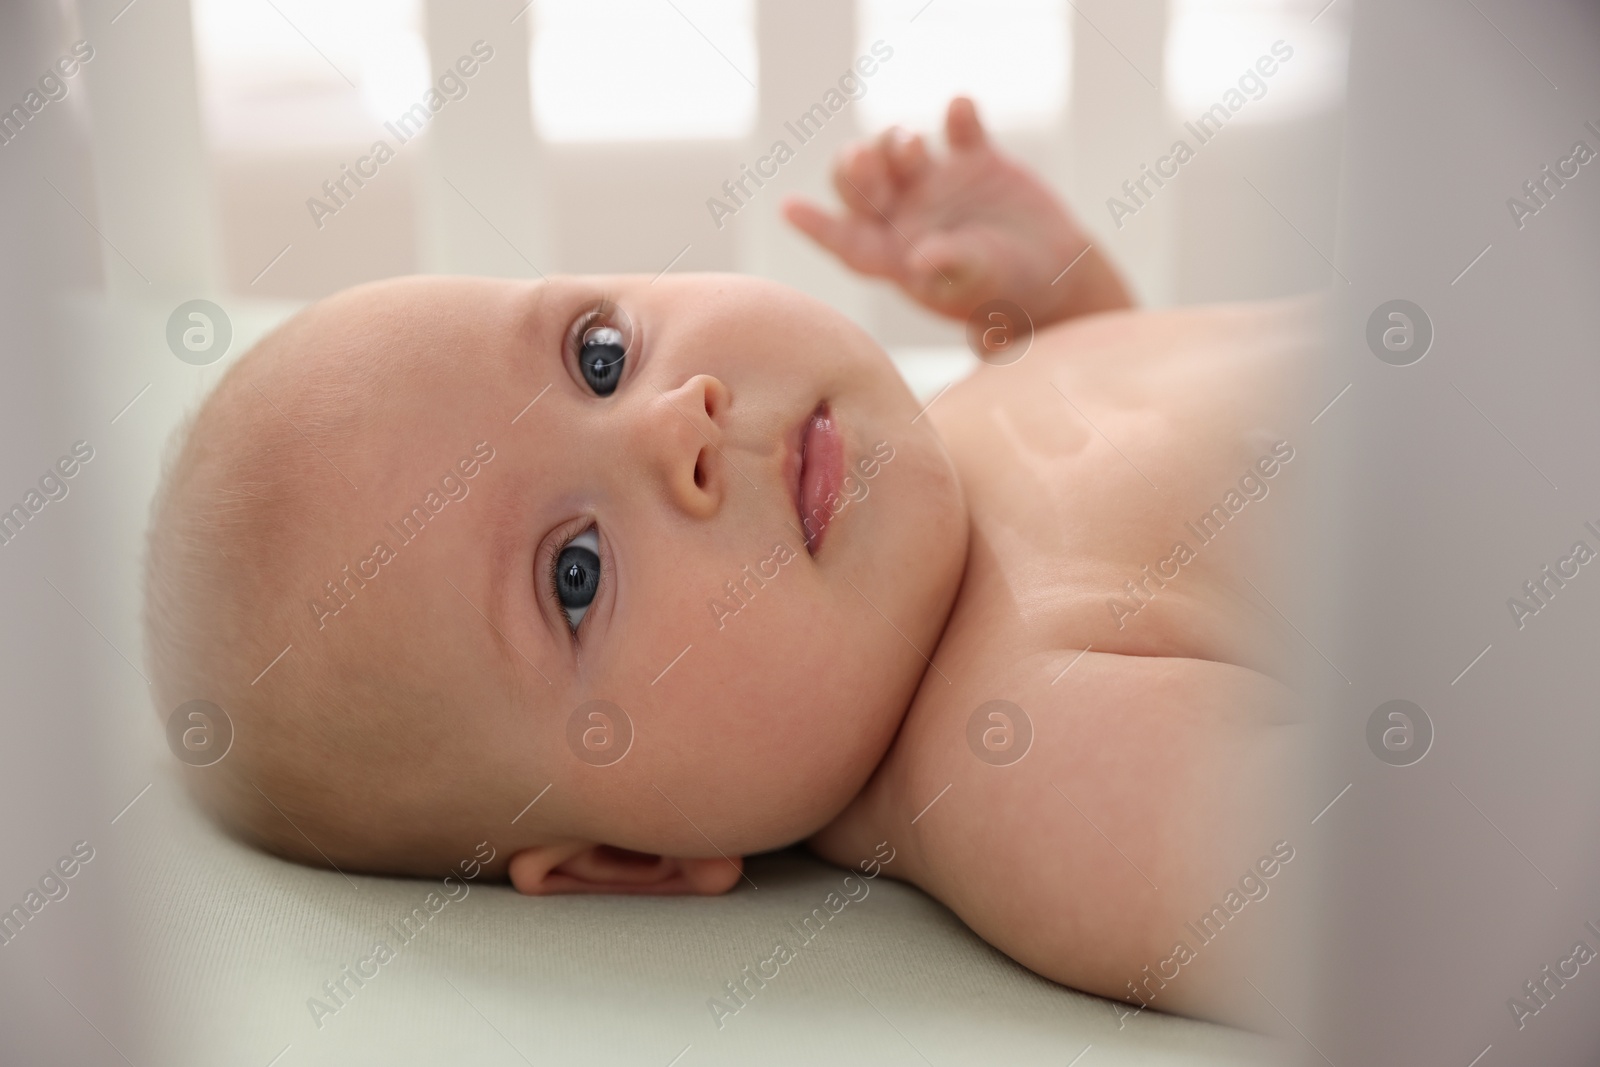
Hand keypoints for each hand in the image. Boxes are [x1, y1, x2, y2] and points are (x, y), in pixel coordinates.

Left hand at [782, 97, 1130, 327]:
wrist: (1056, 278)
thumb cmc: (1007, 293)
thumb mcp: (978, 284)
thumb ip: (948, 265)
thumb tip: (918, 256)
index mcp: (895, 255)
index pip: (847, 240)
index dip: (817, 226)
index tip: (789, 208)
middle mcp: (908, 216)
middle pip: (859, 184)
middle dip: (856, 169)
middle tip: (868, 162)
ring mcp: (939, 186)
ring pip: (896, 150)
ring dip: (895, 141)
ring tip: (913, 146)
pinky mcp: (976, 163)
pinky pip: (959, 129)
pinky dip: (958, 115)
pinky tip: (960, 110)